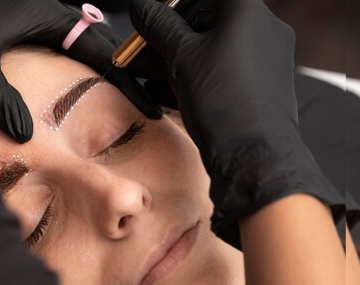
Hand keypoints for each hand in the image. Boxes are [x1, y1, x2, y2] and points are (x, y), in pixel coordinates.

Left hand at [0, 0, 161, 142]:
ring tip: (98, 115)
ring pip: (59, 57)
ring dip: (79, 83)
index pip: (97, 49)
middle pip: (86, 50)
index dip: (124, 80)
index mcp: (41, 13)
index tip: (149, 107)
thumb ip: (0, 99)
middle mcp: (34, 16)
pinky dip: (45, 85)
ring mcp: (15, 27)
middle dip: (110, 81)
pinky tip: (42, 107)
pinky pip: (32, 63)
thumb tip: (25, 136)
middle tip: (129, 113)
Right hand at [129, 0, 344, 247]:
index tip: (143, 31)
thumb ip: (158, 26)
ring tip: (142, 78)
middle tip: (135, 58)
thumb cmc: (222, 99)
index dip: (166, 13)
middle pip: (203, 24)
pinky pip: (221, 73)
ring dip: (173, 63)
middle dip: (164, 42)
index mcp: (245, 9)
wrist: (255, 154)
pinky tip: (163, 95)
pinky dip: (193, 79)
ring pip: (210, 52)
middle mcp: (262, 27)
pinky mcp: (261, 86)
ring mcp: (264, 57)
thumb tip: (141, 7)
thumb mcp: (180, 56)